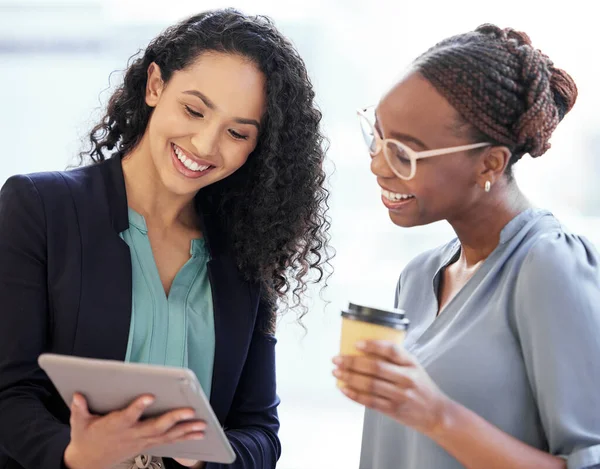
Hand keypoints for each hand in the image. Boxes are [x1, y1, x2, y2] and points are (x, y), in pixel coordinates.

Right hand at [64, 393, 205, 468]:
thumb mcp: (79, 423)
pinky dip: (184, 437)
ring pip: (166, 436)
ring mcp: (141, 441)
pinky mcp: (146, 445)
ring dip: (186, 430)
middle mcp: (132, 434)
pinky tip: (198, 433)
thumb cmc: (86, 438)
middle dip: (174, 419)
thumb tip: (78, 395)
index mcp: (115, 426)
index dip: (138, 407)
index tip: (149, 396)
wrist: (88, 463)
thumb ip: (80, 408)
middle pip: (155, 427)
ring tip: (202, 425)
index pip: (128, 415)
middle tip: (190, 411)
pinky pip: (168, 442)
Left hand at [333, 340, 452, 435]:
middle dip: (352, 362)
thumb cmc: (422, 387)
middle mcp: (406, 378)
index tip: (356, 343)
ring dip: (350, 378)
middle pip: (376, 367)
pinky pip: (370, 401)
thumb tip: (364, 350)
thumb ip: (395, 359)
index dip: (372, 345)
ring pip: (370, 384)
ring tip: (336, 373)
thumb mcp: (414, 367)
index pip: (391, 350)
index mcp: (411, 363)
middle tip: (337, 359)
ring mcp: (400, 395)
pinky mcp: (394, 410)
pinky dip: (355, 395)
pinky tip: (344, 389)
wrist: (436, 414)